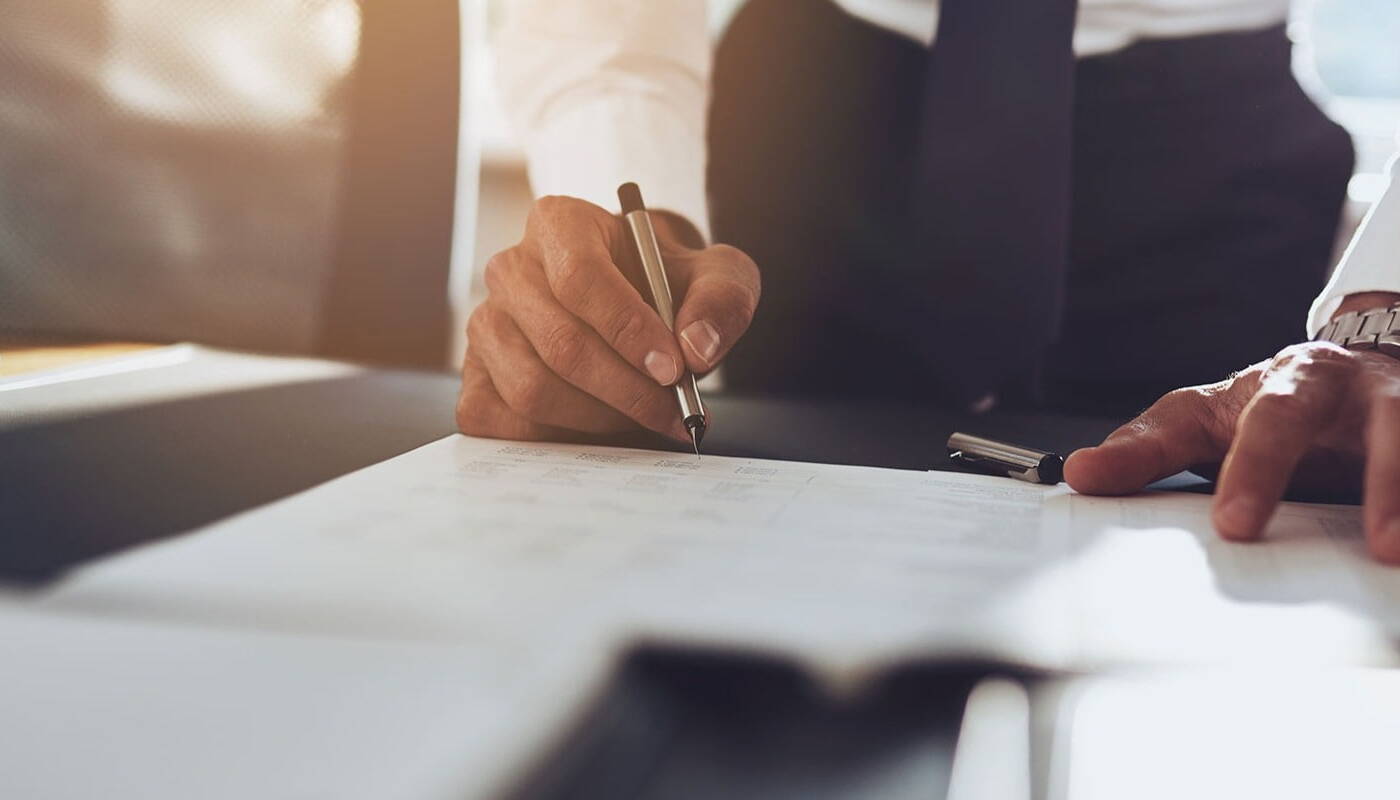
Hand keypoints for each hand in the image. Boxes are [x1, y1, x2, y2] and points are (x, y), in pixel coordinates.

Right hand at [457, 196, 759, 441]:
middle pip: (560, 344)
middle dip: (627, 390)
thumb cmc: (668, 285)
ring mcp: (485, 324)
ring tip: (645, 416)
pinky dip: (558, 438)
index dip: (628, 330)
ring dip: (600, 418)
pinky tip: (601, 427)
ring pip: (532, 389)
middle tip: (675, 410)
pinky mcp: (474, 376)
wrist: (637, 303)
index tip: (674, 369)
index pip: (580, 278)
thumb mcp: (716, 275)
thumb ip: (721, 300)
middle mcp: (509, 269)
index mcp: (558, 224)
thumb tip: (697, 349)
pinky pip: (503, 422)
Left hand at [1064, 341, 1399, 562]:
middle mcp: (1362, 392)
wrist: (1349, 375)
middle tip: (1374, 546)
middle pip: (1385, 424)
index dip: (1256, 470)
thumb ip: (1145, 450)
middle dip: (1382, 481)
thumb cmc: (1264, 406)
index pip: (1271, 421)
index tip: (1235, 526)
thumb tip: (1076, 473)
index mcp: (1293, 382)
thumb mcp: (1199, 419)